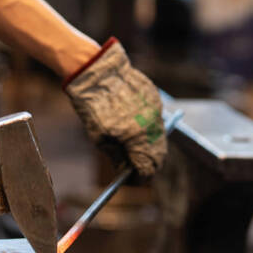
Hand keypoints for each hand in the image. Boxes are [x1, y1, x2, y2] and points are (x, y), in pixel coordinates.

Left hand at [64, 39, 166, 177]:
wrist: (97, 72)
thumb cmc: (93, 105)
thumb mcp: (98, 137)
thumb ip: (115, 155)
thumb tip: (124, 170)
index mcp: (135, 137)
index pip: (147, 167)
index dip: (140, 177)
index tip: (133, 179)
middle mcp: (150, 124)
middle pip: (158, 154)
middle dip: (148, 164)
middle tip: (137, 167)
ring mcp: (155, 109)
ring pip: (160, 136)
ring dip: (150, 145)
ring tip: (135, 147)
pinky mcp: (154, 97)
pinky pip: (157, 118)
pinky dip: (149, 126)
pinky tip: (135, 125)